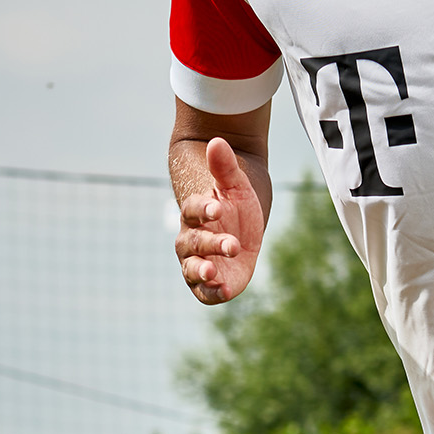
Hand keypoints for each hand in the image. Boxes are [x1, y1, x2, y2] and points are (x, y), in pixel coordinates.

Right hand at [174, 138, 264, 304]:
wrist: (243, 227)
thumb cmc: (234, 204)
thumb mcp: (235, 185)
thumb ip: (224, 166)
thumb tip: (217, 140)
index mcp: (195, 213)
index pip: (193, 210)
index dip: (203, 209)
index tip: (218, 207)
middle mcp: (190, 239)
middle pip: (193, 242)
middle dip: (210, 244)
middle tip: (232, 244)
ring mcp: (197, 261)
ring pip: (192, 267)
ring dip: (201, 270)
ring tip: (212, 271)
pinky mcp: (209, 282)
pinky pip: (205, 291)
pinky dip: (213, 292)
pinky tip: (227, 291)